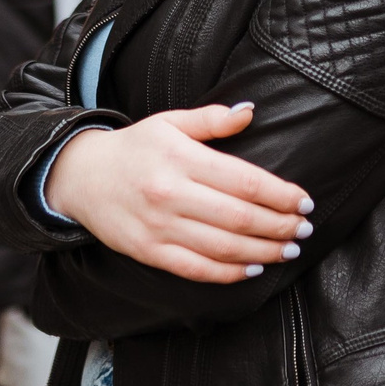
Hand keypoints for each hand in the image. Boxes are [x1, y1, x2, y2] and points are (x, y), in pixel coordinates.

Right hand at [46, 102, 314, 283]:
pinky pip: (196, 268)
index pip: (245, 180)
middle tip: (304, 228)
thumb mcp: (169, 122)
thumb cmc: (134, 147)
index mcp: (181, 158)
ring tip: (288, 250)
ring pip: (223, 247)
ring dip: (263, 252)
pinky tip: (252, 269)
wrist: (79, 176)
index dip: (281, 194)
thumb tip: (251, 112)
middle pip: (240, 217)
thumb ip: (212, 119)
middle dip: (280, 226)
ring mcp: (159, 226)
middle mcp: (171, 194)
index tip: (305, 201)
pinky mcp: (149, 251)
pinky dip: (228, 273)